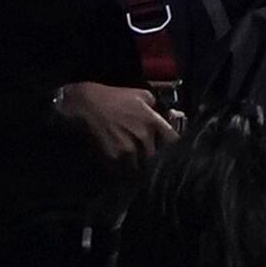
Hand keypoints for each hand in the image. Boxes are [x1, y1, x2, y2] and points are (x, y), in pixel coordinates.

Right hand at [55, 80, 178, 165]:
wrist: (89, 105)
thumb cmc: (116, 98)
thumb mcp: (142, 95)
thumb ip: (157, 107)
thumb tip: (167, 116)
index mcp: (152, 122)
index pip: (173, 142)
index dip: (176, 149)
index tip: (175, 152)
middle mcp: (143, 138)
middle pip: (158, 160)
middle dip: (158, 162)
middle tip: (156, 163)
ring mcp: (128, 150)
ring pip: (142, 169)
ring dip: (142, 169)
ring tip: (142, 169)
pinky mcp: (114, 159)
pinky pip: (125, 172)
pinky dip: (127, 172)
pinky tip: (126, 167)